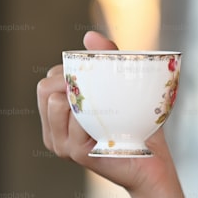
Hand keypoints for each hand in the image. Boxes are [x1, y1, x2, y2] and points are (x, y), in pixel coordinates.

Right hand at [37, 31, 176, 194]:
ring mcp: (62, 145)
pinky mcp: (76, 153)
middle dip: (68, 79)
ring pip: (55, 101)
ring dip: (82, 96)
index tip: (94, 76)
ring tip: (106, 109)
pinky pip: (76, 119)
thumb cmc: (135, 125)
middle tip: (98, 88)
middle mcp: (54, 133)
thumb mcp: (119, 87)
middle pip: (44, 88)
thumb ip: (105, 59)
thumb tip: (88, 35)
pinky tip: (111, 124)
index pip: (47, 81)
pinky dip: (94, 114)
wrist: (152, 161)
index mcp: (56, 119)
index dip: (68, 71)